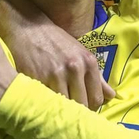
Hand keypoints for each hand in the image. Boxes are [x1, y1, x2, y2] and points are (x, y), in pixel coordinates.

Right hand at [0, 0, 115, 109]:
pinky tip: (45, 102)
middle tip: (69, 112)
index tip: (82, 108)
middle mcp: (75, 68)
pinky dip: (47, 104)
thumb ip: (96, 76)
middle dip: (76, 111)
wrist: (27, 27)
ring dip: (61, 110)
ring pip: (65, 106)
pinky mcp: (38, 78)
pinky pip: (47, 101)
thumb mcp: (79, 53)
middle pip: (82, 105)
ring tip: (57, 108)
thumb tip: (111, 96)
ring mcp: (56, 74)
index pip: (97, 98)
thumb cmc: (55, 41)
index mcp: (88, 62)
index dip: (90, 107)